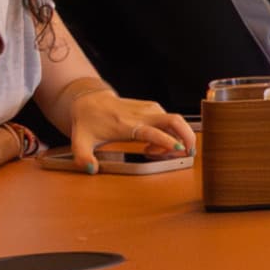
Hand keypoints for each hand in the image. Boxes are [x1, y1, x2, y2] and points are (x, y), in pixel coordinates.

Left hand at [67, 94, 194, 163]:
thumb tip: (91, 169)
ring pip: (175, 121)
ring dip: (177, 137)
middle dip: (188, 136)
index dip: (168, 142)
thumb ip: (83, 158)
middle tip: (188, 153)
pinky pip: (170, 120)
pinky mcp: (153, 107)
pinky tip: (158, 142)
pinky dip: (172, 132)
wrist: (88, 100)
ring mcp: (149, 109)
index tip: (179, 150)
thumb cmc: (88, 122)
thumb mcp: (80, 142)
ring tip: (159, 152)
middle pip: (175, 120)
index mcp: (127, 125)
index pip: (154, 132)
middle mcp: (142, 115)